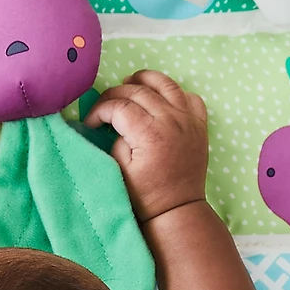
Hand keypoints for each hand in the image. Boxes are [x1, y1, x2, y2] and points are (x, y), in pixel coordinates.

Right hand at [84, 70, 207, 221]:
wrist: (177, 210)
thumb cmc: (145, 195)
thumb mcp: (119, 169)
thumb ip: (115, 139)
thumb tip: (113, 122)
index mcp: (150, 133)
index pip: (118, 105)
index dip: (99, 110)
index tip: (90, 122)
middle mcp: (172, 120)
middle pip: (139, 90)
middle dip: (115, 94)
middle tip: (104, 107)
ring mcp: (189, 120)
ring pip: (166, 84)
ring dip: (145, 79)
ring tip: (130, 82)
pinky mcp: (199, 125)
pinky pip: (189, 97)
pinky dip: (174, 92)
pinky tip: (161, 98)